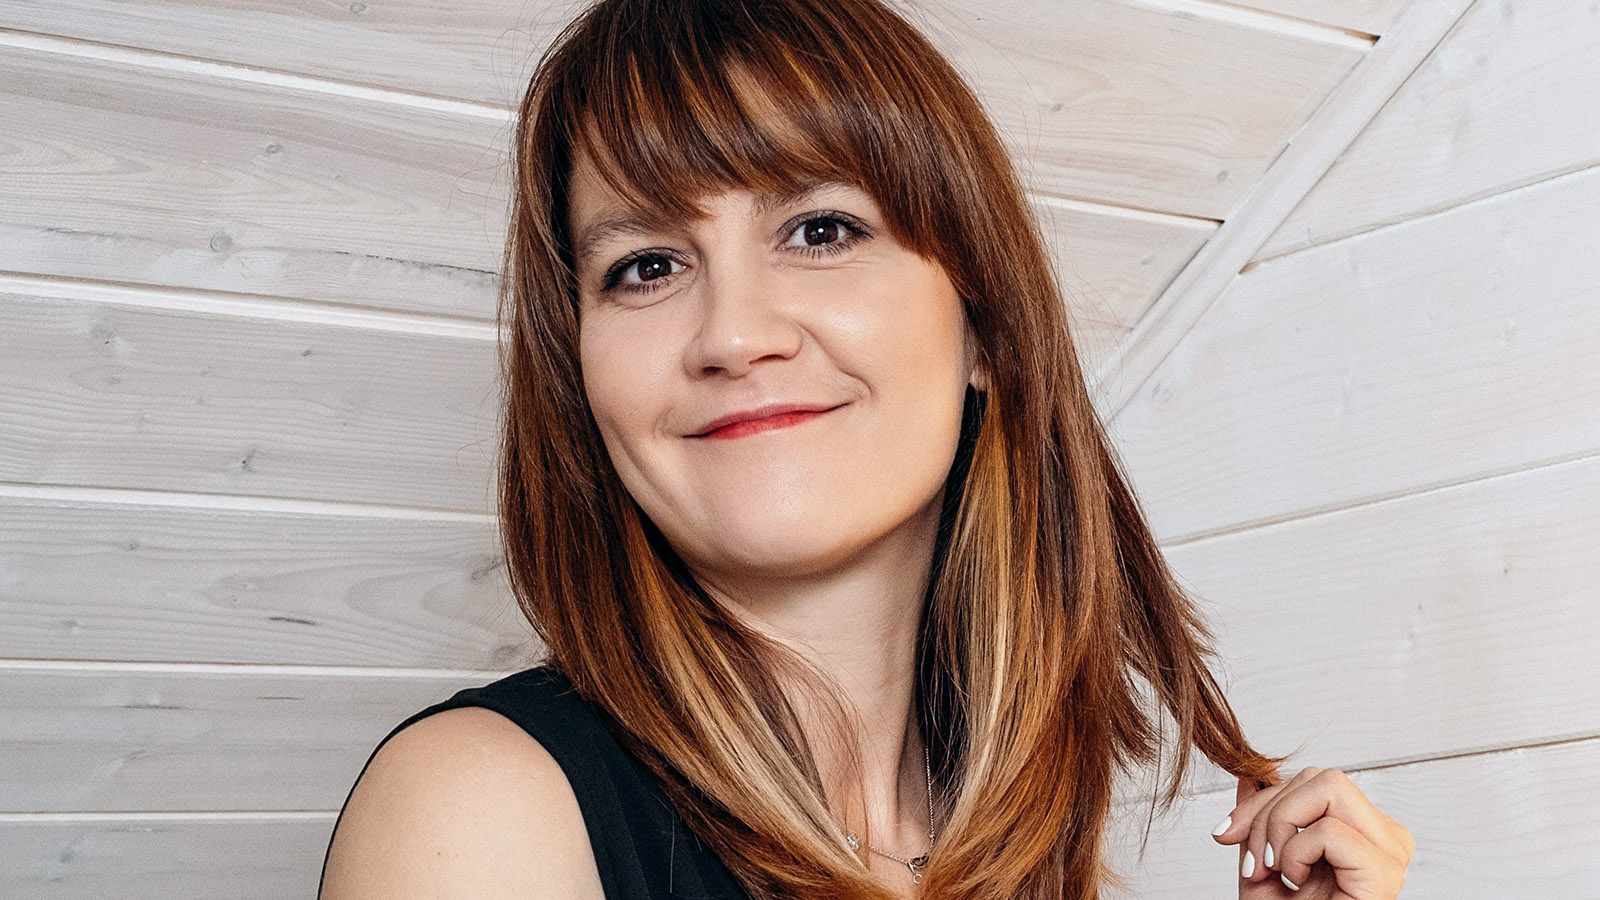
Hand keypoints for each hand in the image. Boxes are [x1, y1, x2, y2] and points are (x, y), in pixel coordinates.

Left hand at [1211, 767, 1414, 899]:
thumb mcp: (1260, 862)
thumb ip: (1260, 819)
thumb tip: (1250, 775)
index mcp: (1362, 831)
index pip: (1312, 779)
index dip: (1260, 800)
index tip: (1225, 834)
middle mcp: (1386, 837)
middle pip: (1320, 776)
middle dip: (1267, 814)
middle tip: (1257, 861)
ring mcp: (1391, 854)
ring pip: (1328, 786)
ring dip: (1280, 830)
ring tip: (1279, 872)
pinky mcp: (1385, 874)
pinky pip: (1329, 831)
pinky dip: (1296, 854)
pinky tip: (1297, 884)